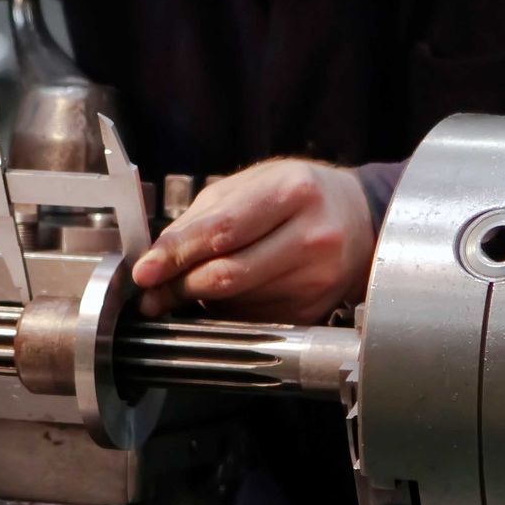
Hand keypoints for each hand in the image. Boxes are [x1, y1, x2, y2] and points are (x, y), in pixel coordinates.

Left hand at [130, 158, 373, 323]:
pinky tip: (230, 295)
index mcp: (292, 192)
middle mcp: (312, 237)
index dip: (176, 255)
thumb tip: (156, 262)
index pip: (222, 231)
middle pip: (227, 275)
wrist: (358, 219)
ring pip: (236, 303)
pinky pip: (252, 319)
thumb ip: (200, 220)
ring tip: (192, 287)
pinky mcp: (313, 311)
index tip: (145, 272)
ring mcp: (317, 279)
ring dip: (202, 301)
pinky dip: (229, 311)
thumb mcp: (250, 185)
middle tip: (154, 292)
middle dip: (180, 287)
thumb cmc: (296, 196)